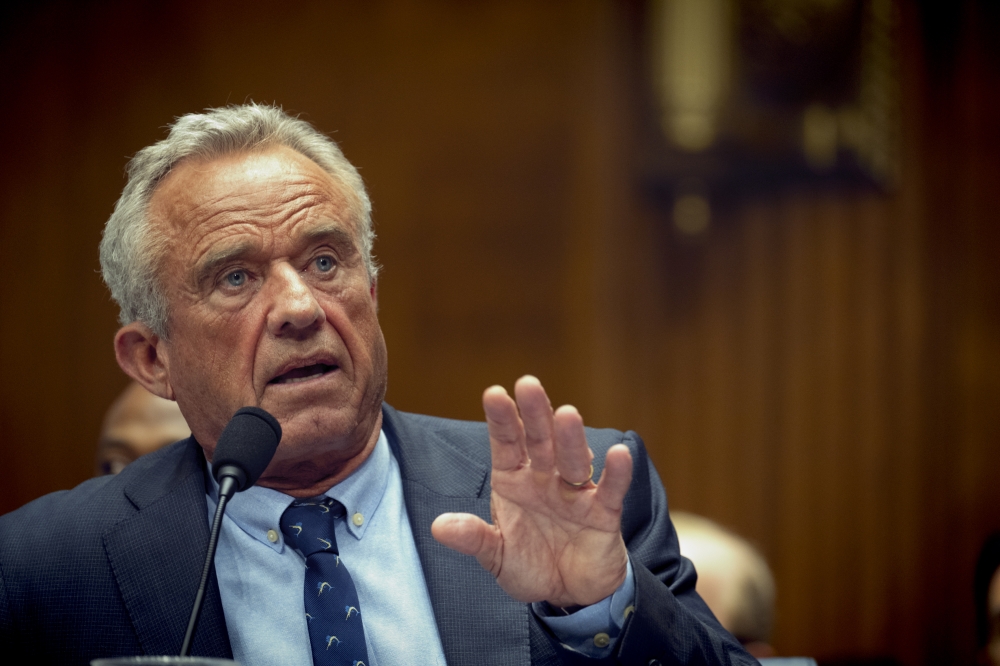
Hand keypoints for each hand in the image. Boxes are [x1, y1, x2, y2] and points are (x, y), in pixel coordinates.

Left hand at [431, 375, 632, 607]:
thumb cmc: (531, 566)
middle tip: (528, 384)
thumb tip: (439, 526)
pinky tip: (618, 454)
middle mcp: (544, 478)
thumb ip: (473, 538)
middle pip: (540, 441)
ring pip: (573, 460)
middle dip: (535, 413)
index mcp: (514, 480)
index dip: (502, 419)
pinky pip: (610, 490)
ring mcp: (575, 493)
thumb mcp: (496, 555)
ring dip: (570, 438)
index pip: (506, 442)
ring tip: (568, 414)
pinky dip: (616, 473)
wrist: (570, 594)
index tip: (494, 394)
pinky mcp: (603, 512)